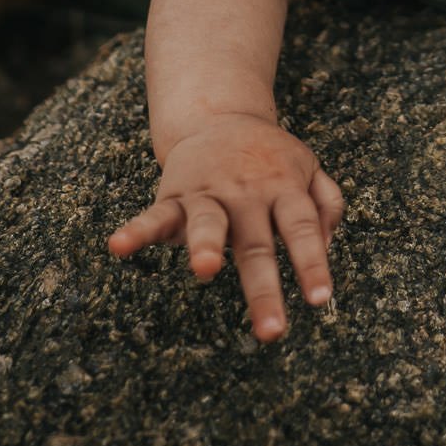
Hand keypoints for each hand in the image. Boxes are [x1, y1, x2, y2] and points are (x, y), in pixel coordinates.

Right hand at [108, 114, 345, 341]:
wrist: (218, 115)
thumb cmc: (269, 157)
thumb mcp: (309, 168)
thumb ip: (327, 205)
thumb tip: (327, 247)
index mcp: (283, 187)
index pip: (301, 229)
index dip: (312, 263)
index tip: (320, 300)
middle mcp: (246, 192)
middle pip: (256, 243)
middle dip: (263, 288)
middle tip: (272, 330)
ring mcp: (209, 193)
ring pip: (208, 223)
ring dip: (205, 245)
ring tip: (204, 270)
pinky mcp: (174, 196)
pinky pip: (154, 216)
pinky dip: (136, 231)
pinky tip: (118, 247)